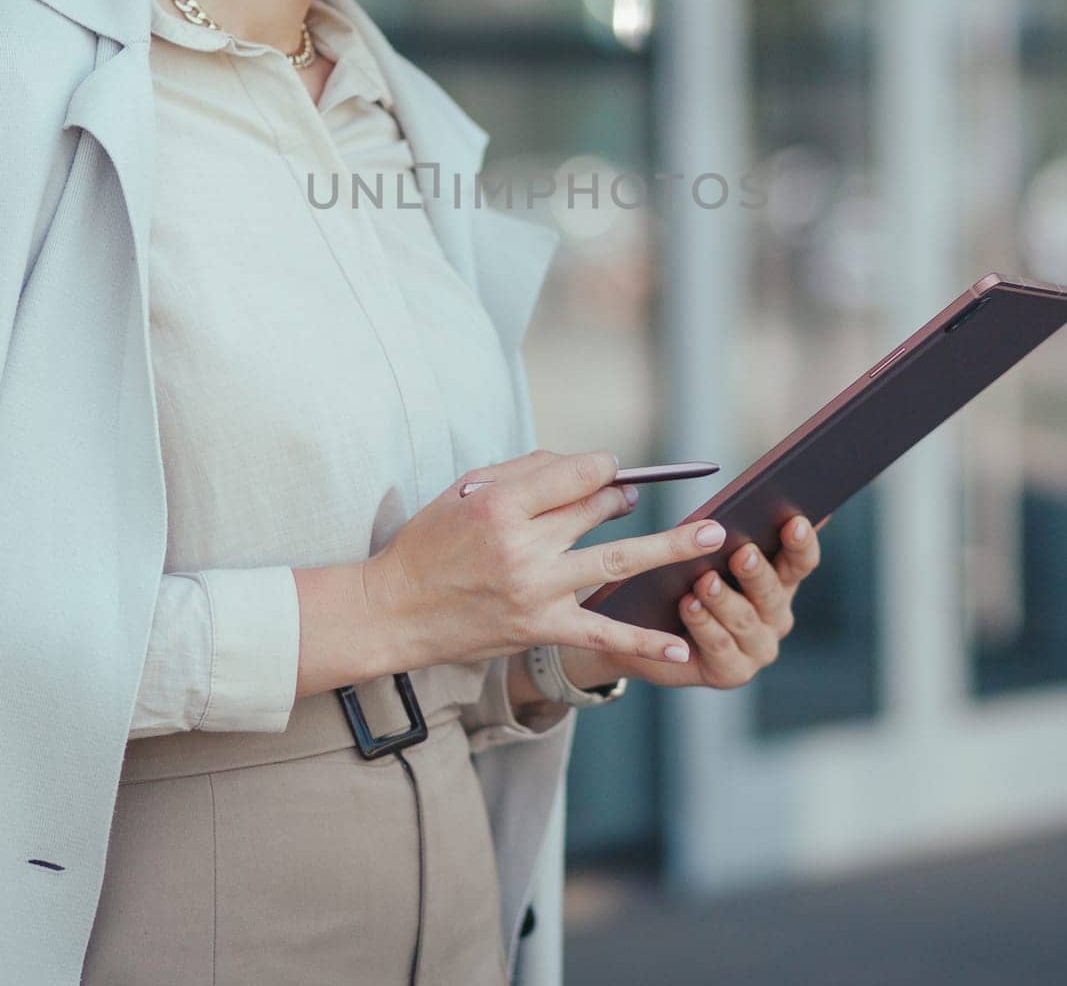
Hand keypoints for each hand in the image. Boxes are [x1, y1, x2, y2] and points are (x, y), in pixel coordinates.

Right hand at [364, 448, 726, 673]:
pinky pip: (601, 634)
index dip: (599, 467)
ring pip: (615, 561)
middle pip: (596, 509)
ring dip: (669, 547)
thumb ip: (528, 470)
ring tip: (712, 536)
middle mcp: (522, 545)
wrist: (395, 610)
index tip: (604, 470)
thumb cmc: (431, 541)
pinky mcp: (540, 629)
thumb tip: (589, 465)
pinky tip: (680, 645)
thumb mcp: (467, 488)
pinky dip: (643, 641)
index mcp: (502, 502)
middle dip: (621, 497)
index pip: (575, 471)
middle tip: (634, 496)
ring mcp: (535, 591)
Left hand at [588, 515, 822, 690]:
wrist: (647, 630)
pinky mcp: (732, 672)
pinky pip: (720, 646)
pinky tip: (688, 606)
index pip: (801, 561)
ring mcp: (757, 647)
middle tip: (743, 553)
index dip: (801, 543)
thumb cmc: (684, 577)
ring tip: (703, 580)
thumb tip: (758, 493)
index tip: (794, 520)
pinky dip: (704, 625)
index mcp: (780, 580)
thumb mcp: (706, 551)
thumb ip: (732, 530)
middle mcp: (776, 616)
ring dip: (723, 599)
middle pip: (774, 592)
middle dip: (757, 572)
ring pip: (744, 620)